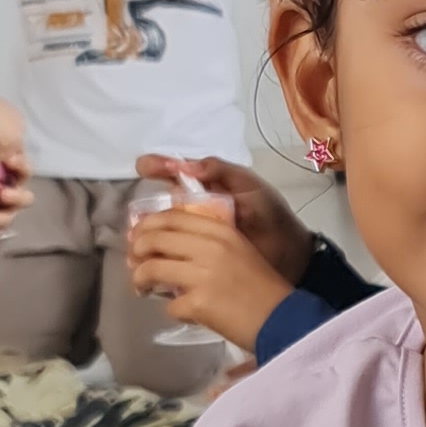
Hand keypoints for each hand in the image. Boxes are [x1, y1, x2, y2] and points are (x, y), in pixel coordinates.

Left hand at [126, 202, 288, 346]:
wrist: (283, 319)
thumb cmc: (263, 286)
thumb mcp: (239, 251)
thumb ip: (208, 243)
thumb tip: (166, 247)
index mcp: (220, 231)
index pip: (171, 217)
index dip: (147, 225)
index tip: (138, 236)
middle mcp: (209, 247)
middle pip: (153, 239)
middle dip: (136, 251)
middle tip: (135, 263)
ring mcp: (202, 275)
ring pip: (150, 269)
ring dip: (140, 280)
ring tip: (142, 289)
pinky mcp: (198, 303)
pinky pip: (169, 304)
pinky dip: (172, 309)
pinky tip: (184, 311)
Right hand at [138, 151, 309, 281]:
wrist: (288, 252)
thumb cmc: (270, 214)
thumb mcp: (249, 186)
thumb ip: (220, 171)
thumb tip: (186, 166)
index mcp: (204, 187)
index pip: (173, 173)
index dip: (157, 167)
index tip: (143, 166)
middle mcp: (193, 208)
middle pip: (158, 205)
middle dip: (144, 209)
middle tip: (137, 216)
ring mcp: (193, 233)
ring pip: (160, 231)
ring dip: (145, 235)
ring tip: (137, 240)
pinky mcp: (196, 256)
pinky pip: (171, 254)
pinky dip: (157, 257)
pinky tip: (147, 260)